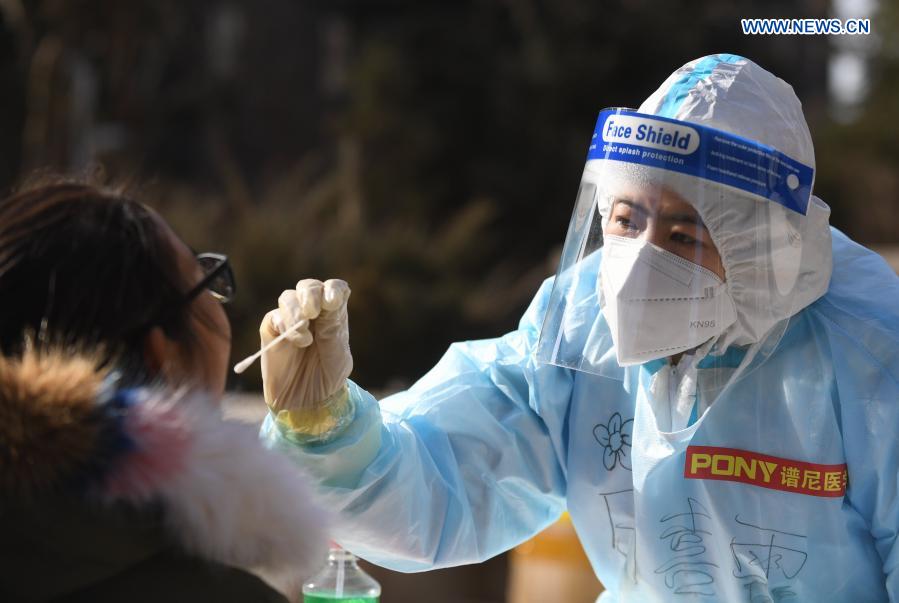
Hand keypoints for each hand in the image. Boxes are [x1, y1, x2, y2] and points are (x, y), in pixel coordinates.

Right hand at [259, 279, 351, 413]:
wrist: (308, 400)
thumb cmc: (328, 376)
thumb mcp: (338, 353)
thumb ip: (333, 327)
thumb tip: (328, 301)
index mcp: (333, 314)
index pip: (334, 288)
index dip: (333, 289)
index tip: (333, 302)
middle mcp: (312, 312)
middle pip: (308, 287)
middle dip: (310, 294)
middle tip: (313, 312)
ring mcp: (290, 319)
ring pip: (288, 297)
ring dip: (296, 312)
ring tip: (305, 338)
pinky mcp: (272, 330)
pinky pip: (274, 317)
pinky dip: (285, 325)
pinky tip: (297, 342)